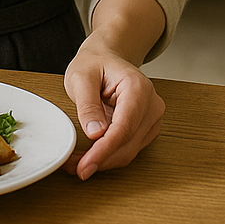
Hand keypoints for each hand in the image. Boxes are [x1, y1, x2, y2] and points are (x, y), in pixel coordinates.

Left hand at [62, 36, 165, 179]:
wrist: (106, 57)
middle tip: (73, 166)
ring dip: (103, 160)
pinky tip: (90, 156)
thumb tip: (95, 133)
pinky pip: (128, 149)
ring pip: (129, 152)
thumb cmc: (94, 63)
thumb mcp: (81, 77)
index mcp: (138, 88)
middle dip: (100, 159)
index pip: (123, 128)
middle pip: (127, 144)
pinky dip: (109, 155)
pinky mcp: (146, 129)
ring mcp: (152, 118)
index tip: (85, 165)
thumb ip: (87, 104)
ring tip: (76, 162)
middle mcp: (152, 105)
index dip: (103, 151)